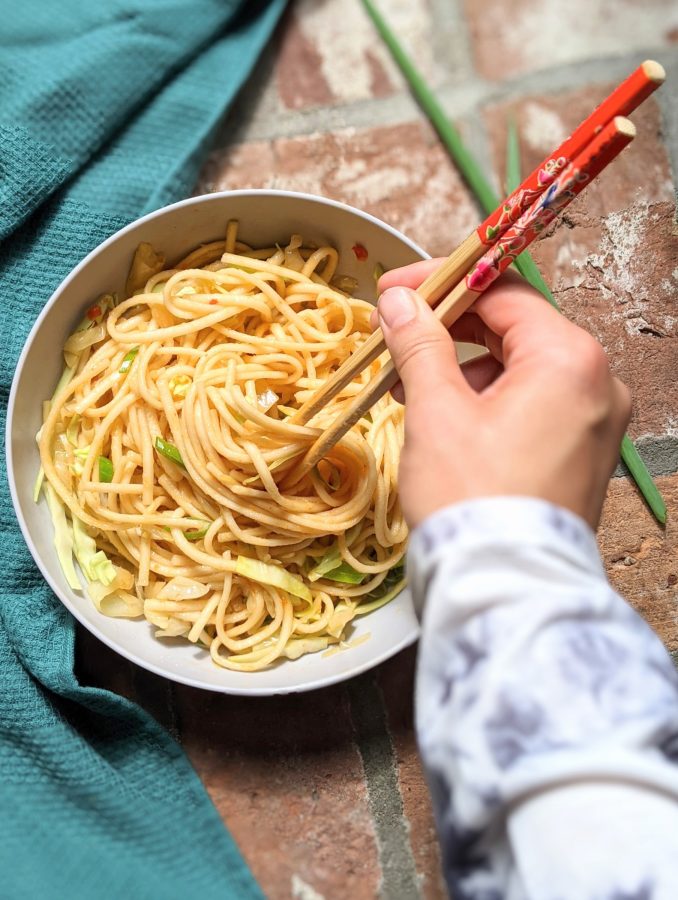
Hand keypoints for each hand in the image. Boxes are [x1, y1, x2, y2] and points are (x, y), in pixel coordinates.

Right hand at [374, 260, 630, 530]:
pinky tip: (443, 413)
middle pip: (514, 329)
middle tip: (395, 335)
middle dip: (449, 329)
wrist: (504, 588)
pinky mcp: (582, 452)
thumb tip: (398, 302)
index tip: (394, 292)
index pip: (503, 293)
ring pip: (520, 368)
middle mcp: (597, 384)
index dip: (441, 286)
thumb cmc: (472, 499)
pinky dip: (487, 399)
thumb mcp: (436, 412)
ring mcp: (594, 421)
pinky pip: (532, 404)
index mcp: (570, 361)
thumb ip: (419, 344)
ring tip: (408, 383)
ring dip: (462, 366)